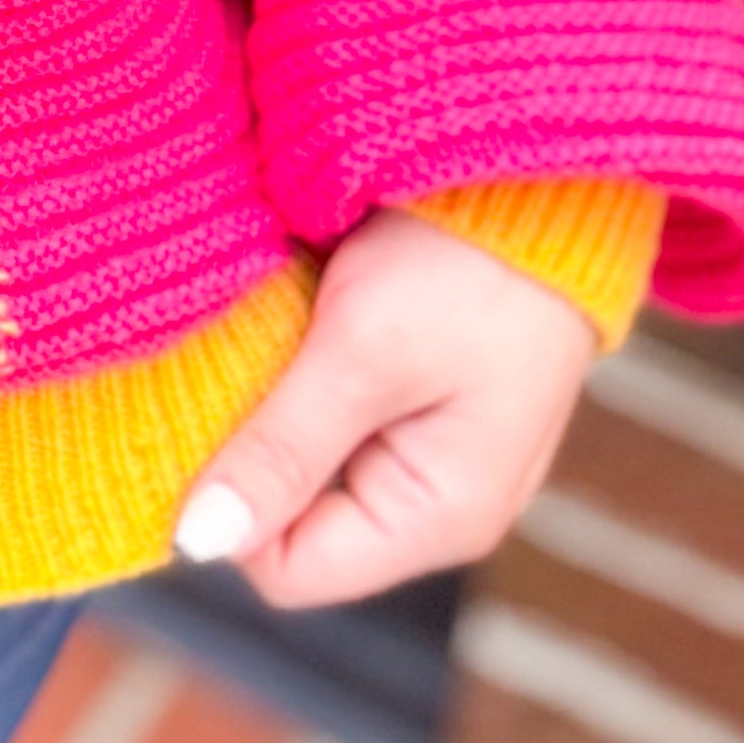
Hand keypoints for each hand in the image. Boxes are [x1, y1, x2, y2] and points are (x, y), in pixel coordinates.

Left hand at [171, 207, 601, 613]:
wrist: (545, 172)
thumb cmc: (469, 262)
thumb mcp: (362, 351)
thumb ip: (281, 451)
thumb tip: (198, 544)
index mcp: (439, 519)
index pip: (290, 571)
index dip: (228, 509)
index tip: (201, 415)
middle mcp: (438, 505)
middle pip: (296, 522)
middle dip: (251, 449)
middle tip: (243, 359)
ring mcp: (432, 453)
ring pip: (307, 465)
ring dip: (272, 404)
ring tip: (277, 329)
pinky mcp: (419, 401)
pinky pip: (332, 418)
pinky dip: (300, 374)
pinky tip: (299, 317)